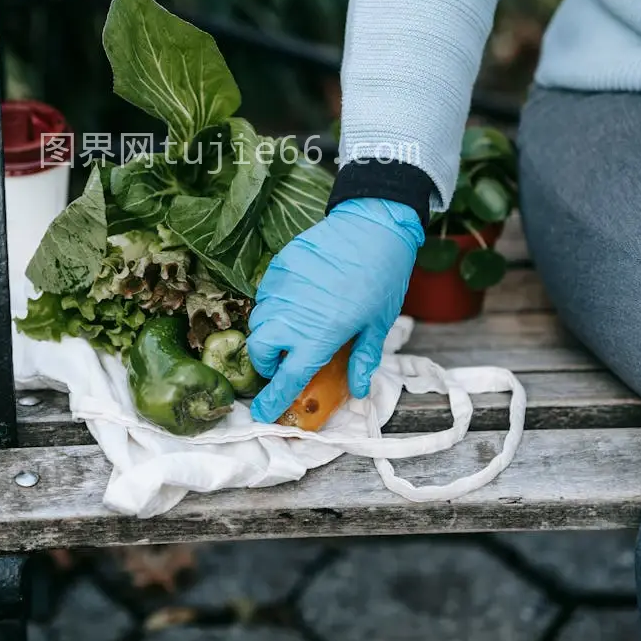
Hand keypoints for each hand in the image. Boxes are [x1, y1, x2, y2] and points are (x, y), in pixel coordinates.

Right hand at [248, 198, 424, 422]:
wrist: (373, 226)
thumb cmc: (382, 279)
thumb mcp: (377, 325)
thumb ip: (362, 359)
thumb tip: (358, 390)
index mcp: (318, 337)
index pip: (286, 378)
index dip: (272, 400)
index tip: (262, 413)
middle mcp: (291, 316)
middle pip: (259, 350)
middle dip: (265, 363)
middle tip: (284, 363)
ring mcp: (281, 289)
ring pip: (259, 320)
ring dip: (269, 334)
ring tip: (293, 329)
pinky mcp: (278, 266)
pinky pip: (266, 294)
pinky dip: (274, 305)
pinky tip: (297, 300)